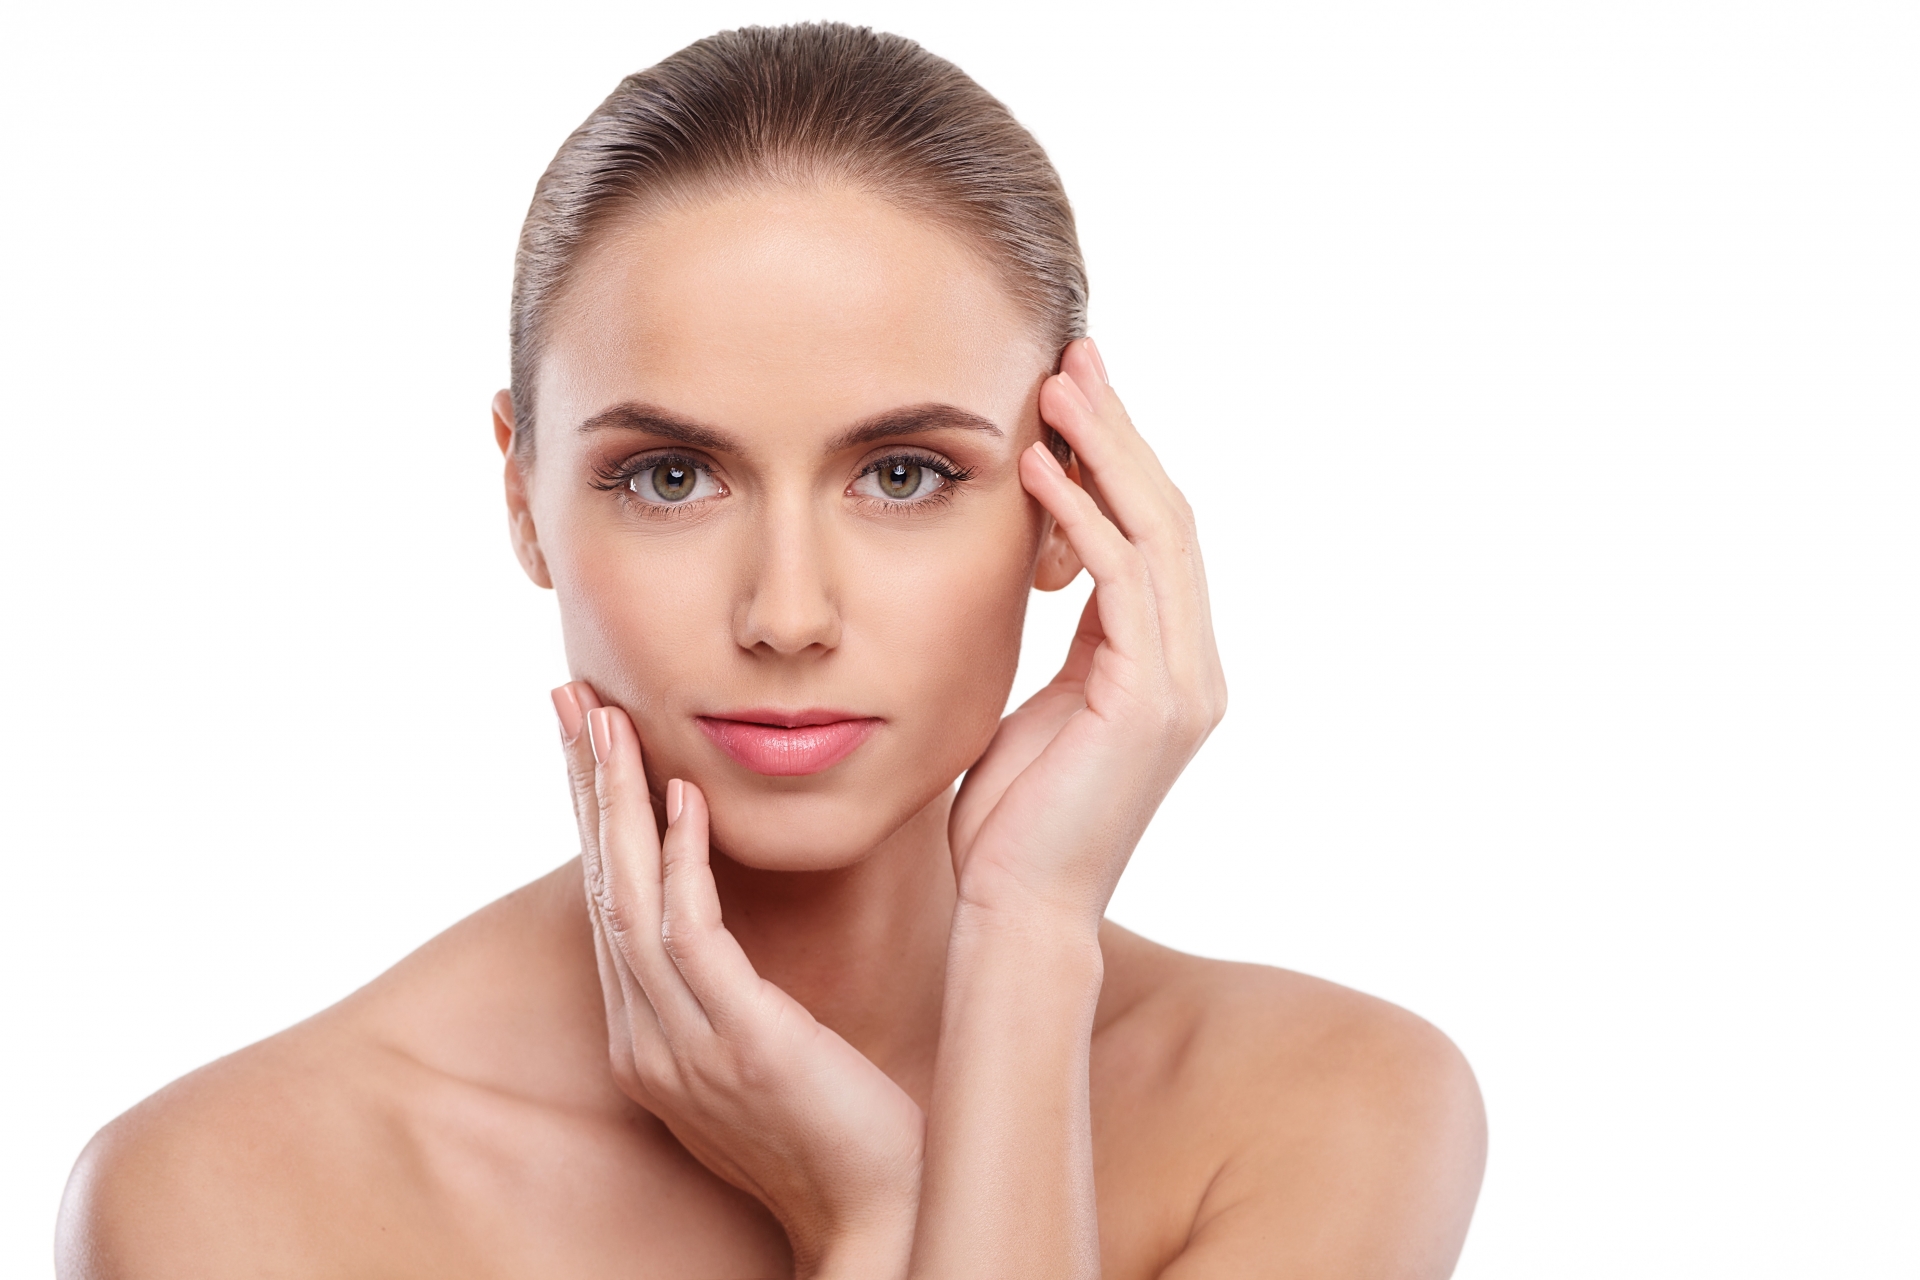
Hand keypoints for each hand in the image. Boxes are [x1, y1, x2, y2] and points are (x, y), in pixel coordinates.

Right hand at [553, 683, 925, 1278]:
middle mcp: (646, 1038)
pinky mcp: (735, 1041)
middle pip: (600, 887)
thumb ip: (732, 992)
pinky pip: (691, 934)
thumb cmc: (838, 1130)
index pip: (609, 903)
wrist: (880, 1215)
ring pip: (628, 899)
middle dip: (583, 787)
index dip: (595, 816)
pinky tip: (683, 798)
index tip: (588, 737)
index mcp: (648, 1037)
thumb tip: (731, 935)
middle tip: (566, 698)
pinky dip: (683, 859)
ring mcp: (682, 1044)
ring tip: (607, 720)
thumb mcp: (763, 1050)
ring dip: (617, 802)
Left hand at [949, 338, 1226, 927]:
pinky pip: (1122, 581)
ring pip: (1157, 533)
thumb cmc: (1011, 823)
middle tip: (1074, 356)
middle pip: (1169, 516)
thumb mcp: (1038, 708)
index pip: (1155, 535)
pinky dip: (1083, 517)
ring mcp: (1183, 684)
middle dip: (1120, 431)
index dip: (1119, 458)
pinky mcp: (1154, 702)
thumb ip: (1063, 644)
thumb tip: (1044, 571)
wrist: (1019, 911)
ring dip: (1105, 453)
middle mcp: (1193, 667)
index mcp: (1167, 666)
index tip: (1073, 394)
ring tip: (1056, 387)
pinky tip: (1038, 473)